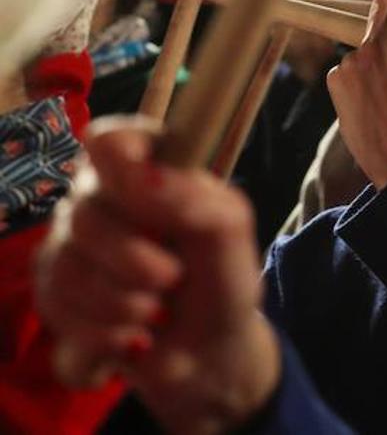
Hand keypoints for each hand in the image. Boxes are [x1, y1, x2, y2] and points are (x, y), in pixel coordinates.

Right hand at [35, 118, 278, 433]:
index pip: (110, 140)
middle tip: (173, 277)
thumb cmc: (222, 277)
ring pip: (67, 262)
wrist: (208, 349)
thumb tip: (148, 177)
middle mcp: (103, 196)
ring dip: (123, 300)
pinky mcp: (53, 289)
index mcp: (150, 166)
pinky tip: (135, 334)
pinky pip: (56, 305)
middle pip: (85, 210)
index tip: (149, 192)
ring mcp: (72, 241)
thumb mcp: (230, 231)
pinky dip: (105, 330)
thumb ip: (195, 196)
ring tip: (159, 310)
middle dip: (133, 258)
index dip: (121, 165)